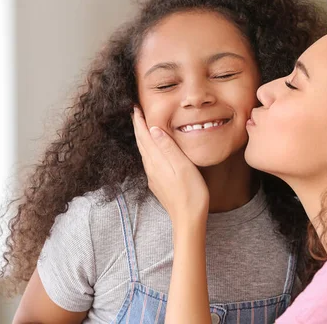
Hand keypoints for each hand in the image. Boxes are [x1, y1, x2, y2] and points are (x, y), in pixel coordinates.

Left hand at [131, 107, 209, 227]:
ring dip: (142, 137)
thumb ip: (168, 147)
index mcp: (157, 161)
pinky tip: (152, 150)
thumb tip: (154, 129)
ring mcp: (153, 177)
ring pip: (144, 152)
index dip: (139, 121)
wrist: (188, 219)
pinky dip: (148, 149)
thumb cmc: (191, 193)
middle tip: (135, 112)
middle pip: (141, 143)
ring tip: (142, 126)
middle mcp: (151, 168)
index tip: (135, 106)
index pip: (145, 136)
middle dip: (138, 126)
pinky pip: (149, 161)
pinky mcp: (158, 183)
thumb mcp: (183, 166)